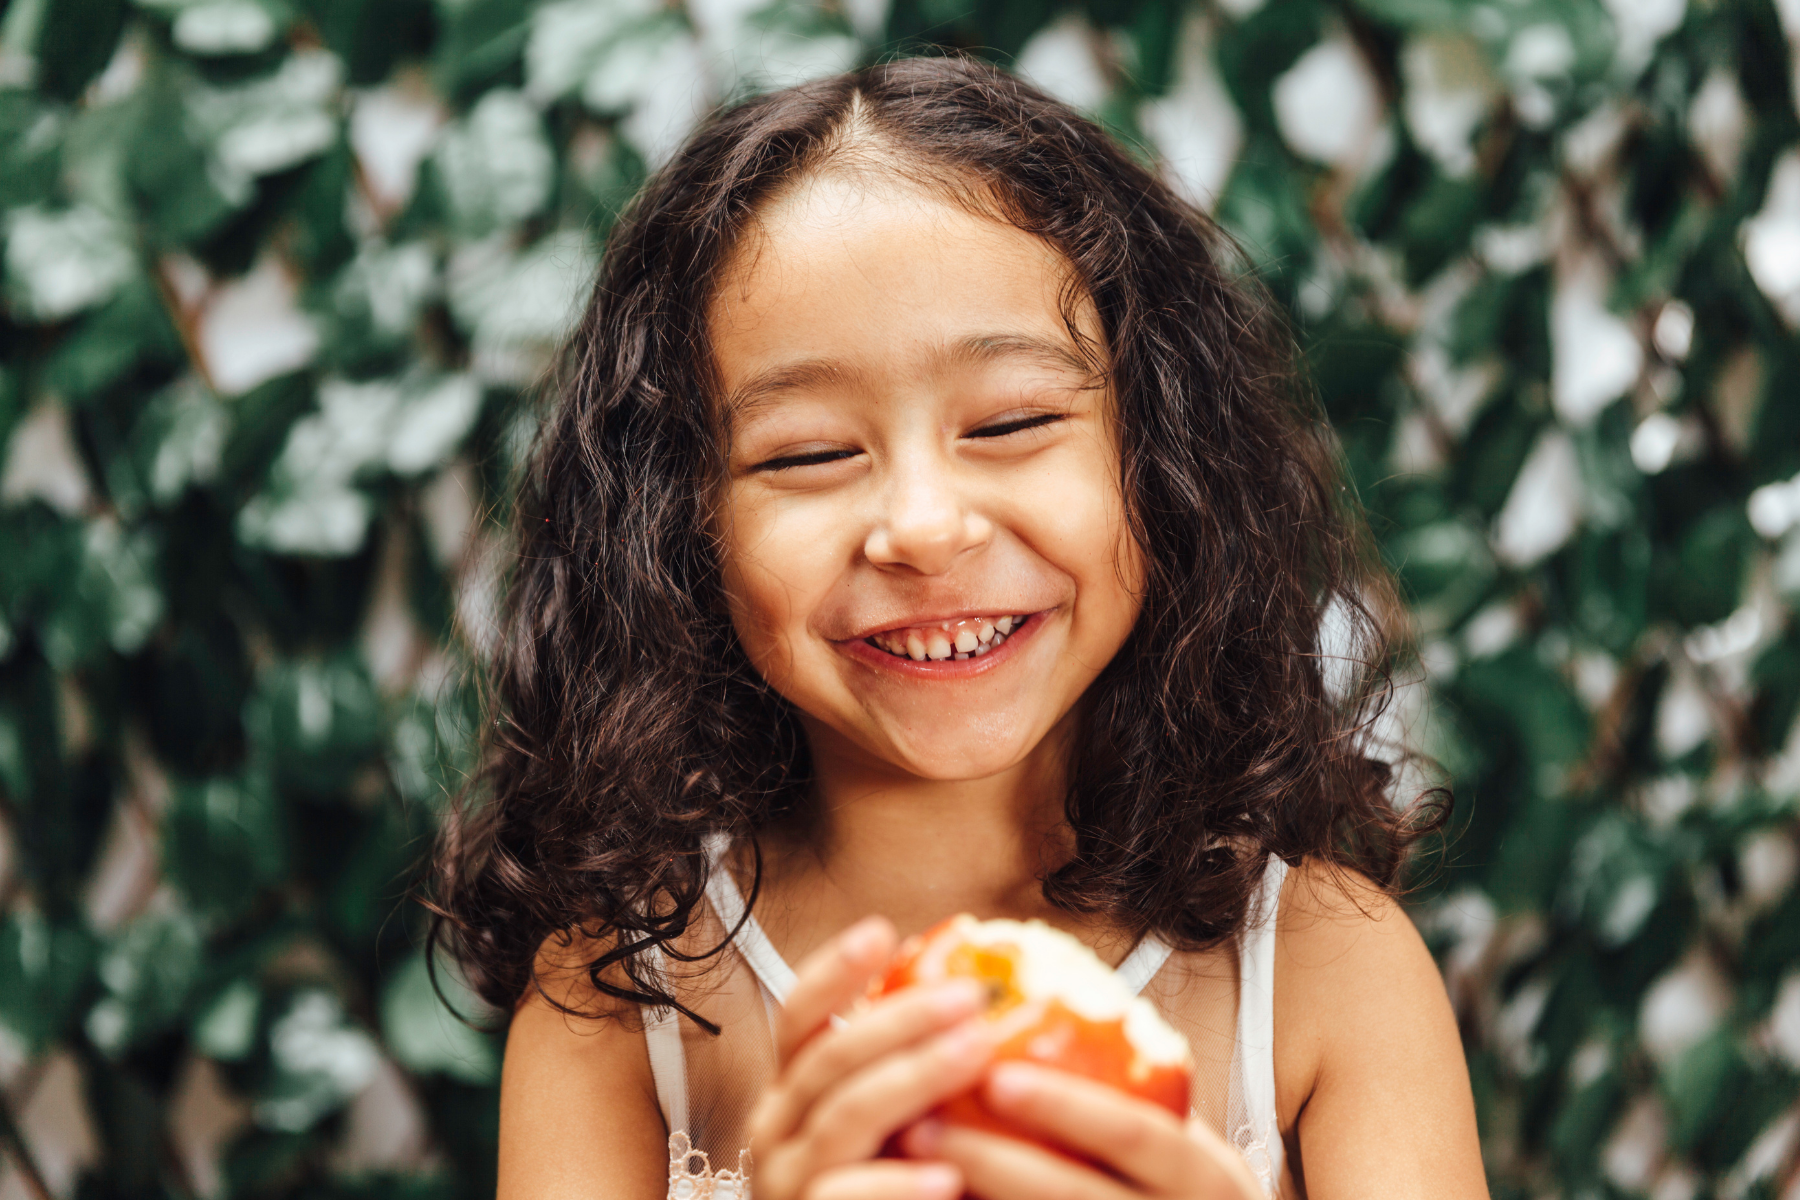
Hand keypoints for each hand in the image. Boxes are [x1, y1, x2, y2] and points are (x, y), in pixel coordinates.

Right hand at [749, 916, 993, 1199]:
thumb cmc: (894, 1191)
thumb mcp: (895, 1123)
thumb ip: (913, 1071)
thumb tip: (986, 999)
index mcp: (792, 1092)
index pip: (797, 1018)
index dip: (835, 971)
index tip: (883, 931)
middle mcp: (776, 1132)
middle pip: (829, 1057)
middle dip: (902, 1018)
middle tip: (970, 996)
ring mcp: (787, 1186)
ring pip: (843, 1117)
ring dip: (915, 1078)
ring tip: (977, 1050)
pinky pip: (843, 1197)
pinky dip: (896, 1185)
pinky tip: (947, 1173)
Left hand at [900, 1062, 1264, 1199]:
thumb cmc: (1189, 1197)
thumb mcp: (1188, 1148)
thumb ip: (1135, 1094)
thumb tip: (1031, 1014)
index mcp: (1204, 1180)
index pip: (1133, 1134)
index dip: (1066, 1106)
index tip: (997, 1076)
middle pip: (1072, 1196)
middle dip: (990, 1160)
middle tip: (918, 1124)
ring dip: (968, 1197)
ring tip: (905, 1165)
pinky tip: (936, 1199)